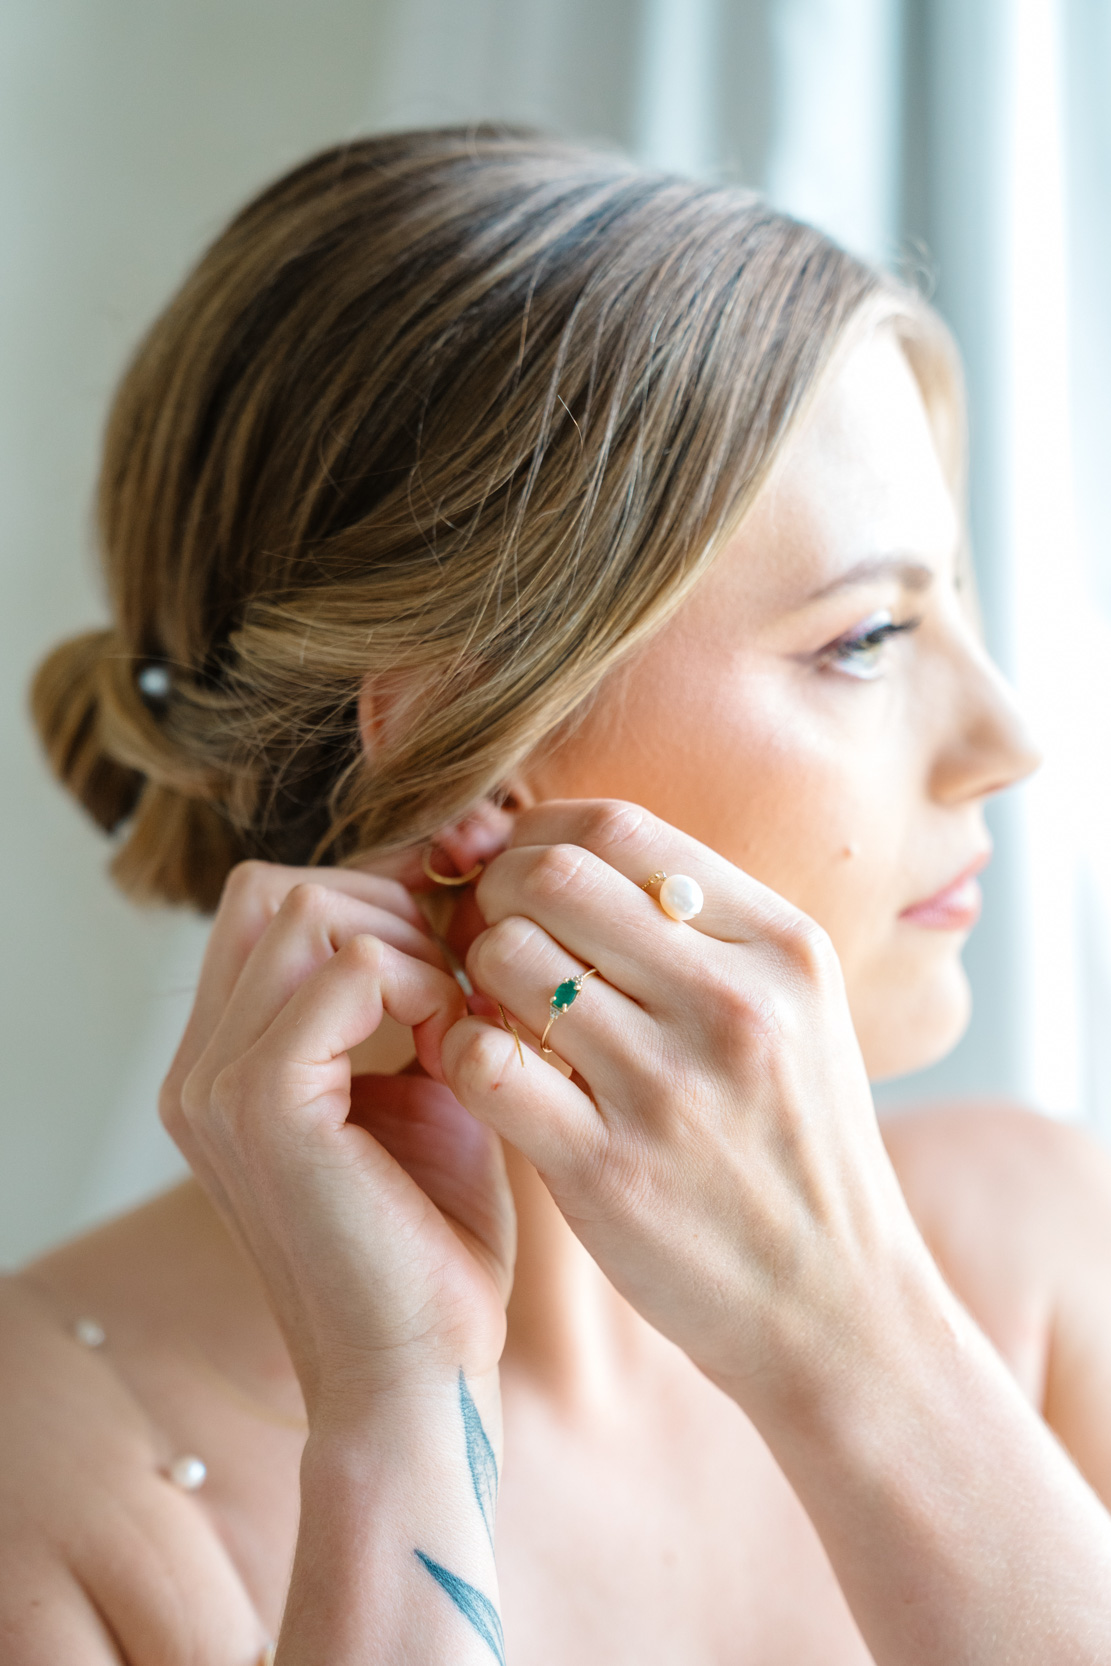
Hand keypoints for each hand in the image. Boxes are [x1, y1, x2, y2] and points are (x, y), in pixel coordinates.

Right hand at [160, 862, 515, 1419]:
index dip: (370, 898)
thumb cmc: (431, 1240)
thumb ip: (412, 999)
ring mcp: (218, 1085)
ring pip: (305, 909)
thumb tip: (446, 899)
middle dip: (385, 908)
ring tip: (455, 1023)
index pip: (267, 905)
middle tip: (455, 985)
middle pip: (274, 889)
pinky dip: (416, 985)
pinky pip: (345, 970)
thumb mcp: (422, 1091)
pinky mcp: (264, 1107)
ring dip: (405, 946)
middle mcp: (199, 1069)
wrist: (417, 1373)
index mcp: (222, 1065)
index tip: (449, 946)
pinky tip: (452, 1048)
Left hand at [441, 800, 938, 1420]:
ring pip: (507, 959)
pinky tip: (489, 1073)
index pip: (616, 826)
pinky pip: (485, 1064)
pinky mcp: (608, 1171)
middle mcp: (732, 1003)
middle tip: (484, 937)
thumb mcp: (794, 1012)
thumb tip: (562, 849)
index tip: (516, 875)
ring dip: (475, 975)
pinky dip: (461, 1053)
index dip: (536, 835)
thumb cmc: (796, 1146)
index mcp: (781, 946)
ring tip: (496, 1011)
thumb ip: (698, 928)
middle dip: (489, 893)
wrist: (838, 1310)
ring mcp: (670, 1087)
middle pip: (549, 876)